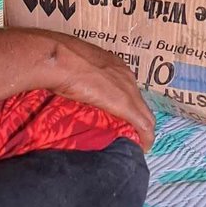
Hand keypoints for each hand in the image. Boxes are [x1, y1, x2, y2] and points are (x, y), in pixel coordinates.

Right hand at [43, 33, 156, 151]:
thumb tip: (68, 86)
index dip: (125, 104)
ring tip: (134, 141)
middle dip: (137, 118)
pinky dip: (145, 137)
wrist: (60, 59)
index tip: (118, 117)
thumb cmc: (60, 60)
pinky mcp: (125, 105)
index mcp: (113, 65)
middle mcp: (125, 76)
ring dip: (141, 128)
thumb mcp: (74, 66)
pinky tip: (143, 147)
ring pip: (145, 114)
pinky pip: (143, 125)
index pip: (127, 88)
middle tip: (129, 134)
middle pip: (140, 102)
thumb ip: (78, 76)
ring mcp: (127, 90)